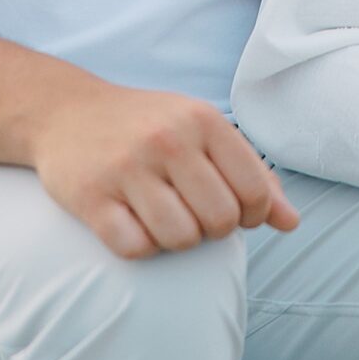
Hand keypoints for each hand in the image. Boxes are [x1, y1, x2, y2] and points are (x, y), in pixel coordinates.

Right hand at [30, 77, 299, 259]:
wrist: (67, 112)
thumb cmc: (149, 127)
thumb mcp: (203, 132)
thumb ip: (251, 175)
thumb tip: (291, 223)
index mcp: (204, 120)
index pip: (254, 192)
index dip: (250, 215)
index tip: (230, 208)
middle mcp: (168, 139)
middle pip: (220, 222)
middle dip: (212, 230)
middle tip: (192, 213)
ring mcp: (127, 167)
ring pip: (180, 239)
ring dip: (176, 241)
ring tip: (163, 217)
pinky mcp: (90, 196)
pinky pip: (135, 247)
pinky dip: (140, 246)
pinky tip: (132, 223)